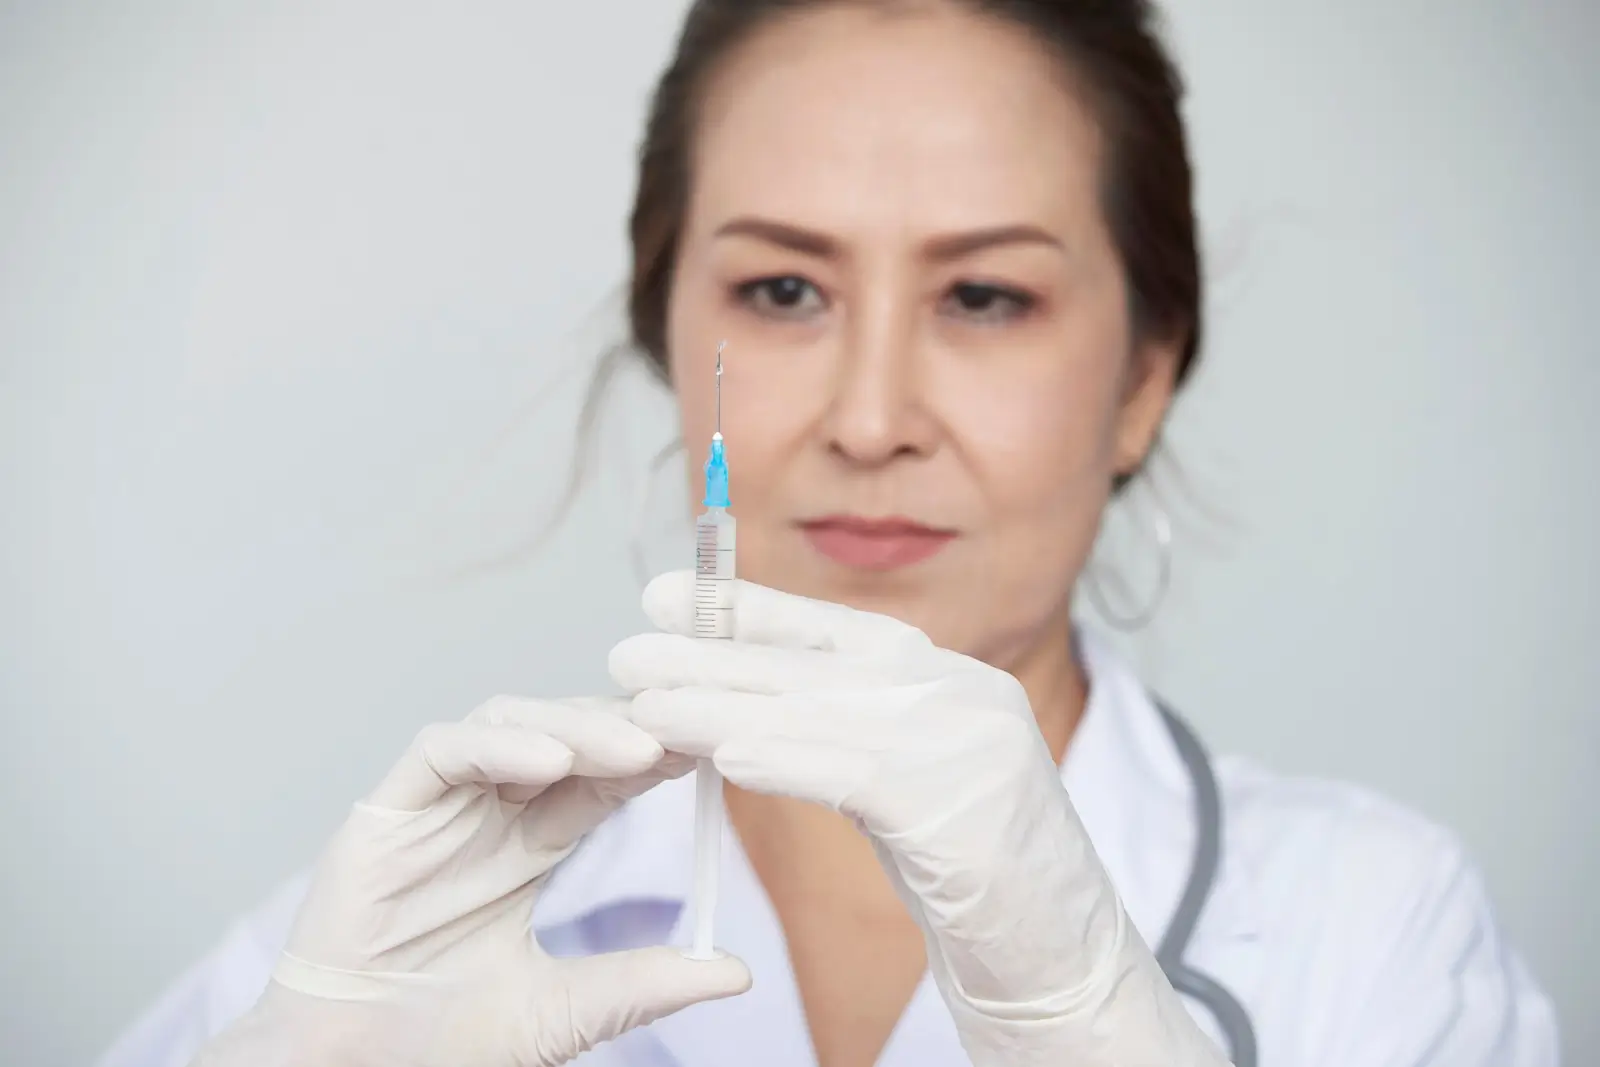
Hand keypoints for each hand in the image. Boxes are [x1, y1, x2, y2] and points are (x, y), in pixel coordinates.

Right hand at [193, 696, 750, 1066]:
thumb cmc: (442, 1040)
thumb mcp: (564, 1009)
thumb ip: (641, 982)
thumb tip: (735, 972)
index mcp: (530, 845)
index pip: (603, 778)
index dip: (655, 758)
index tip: (714, 748)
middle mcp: (487, 811)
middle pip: (566, 736)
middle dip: (627, 728)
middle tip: (689, 728)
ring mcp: (437, 806)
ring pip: (511, 724)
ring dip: (576, 727)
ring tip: (636, 748)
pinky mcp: (386, 810)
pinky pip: (443, 752)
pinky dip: (498, 744)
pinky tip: (551, 759)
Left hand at [609, 573, 1229, 1066]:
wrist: (1068, 968)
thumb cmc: (982, 888)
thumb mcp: (917, 789)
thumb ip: (854, 737)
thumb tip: (751, 710)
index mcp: (956, 682)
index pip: (838, 630)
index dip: (748, 610)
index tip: (668, 595)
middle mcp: (968, 696)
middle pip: (818, 667)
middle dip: (714, 656)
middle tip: (627, 651)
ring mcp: (975, 746)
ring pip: (823, 715)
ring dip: (723, 708)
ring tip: (644, 704)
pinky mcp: (969, 809)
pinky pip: (857, 775)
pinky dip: (787, 761)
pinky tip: (724, 756)